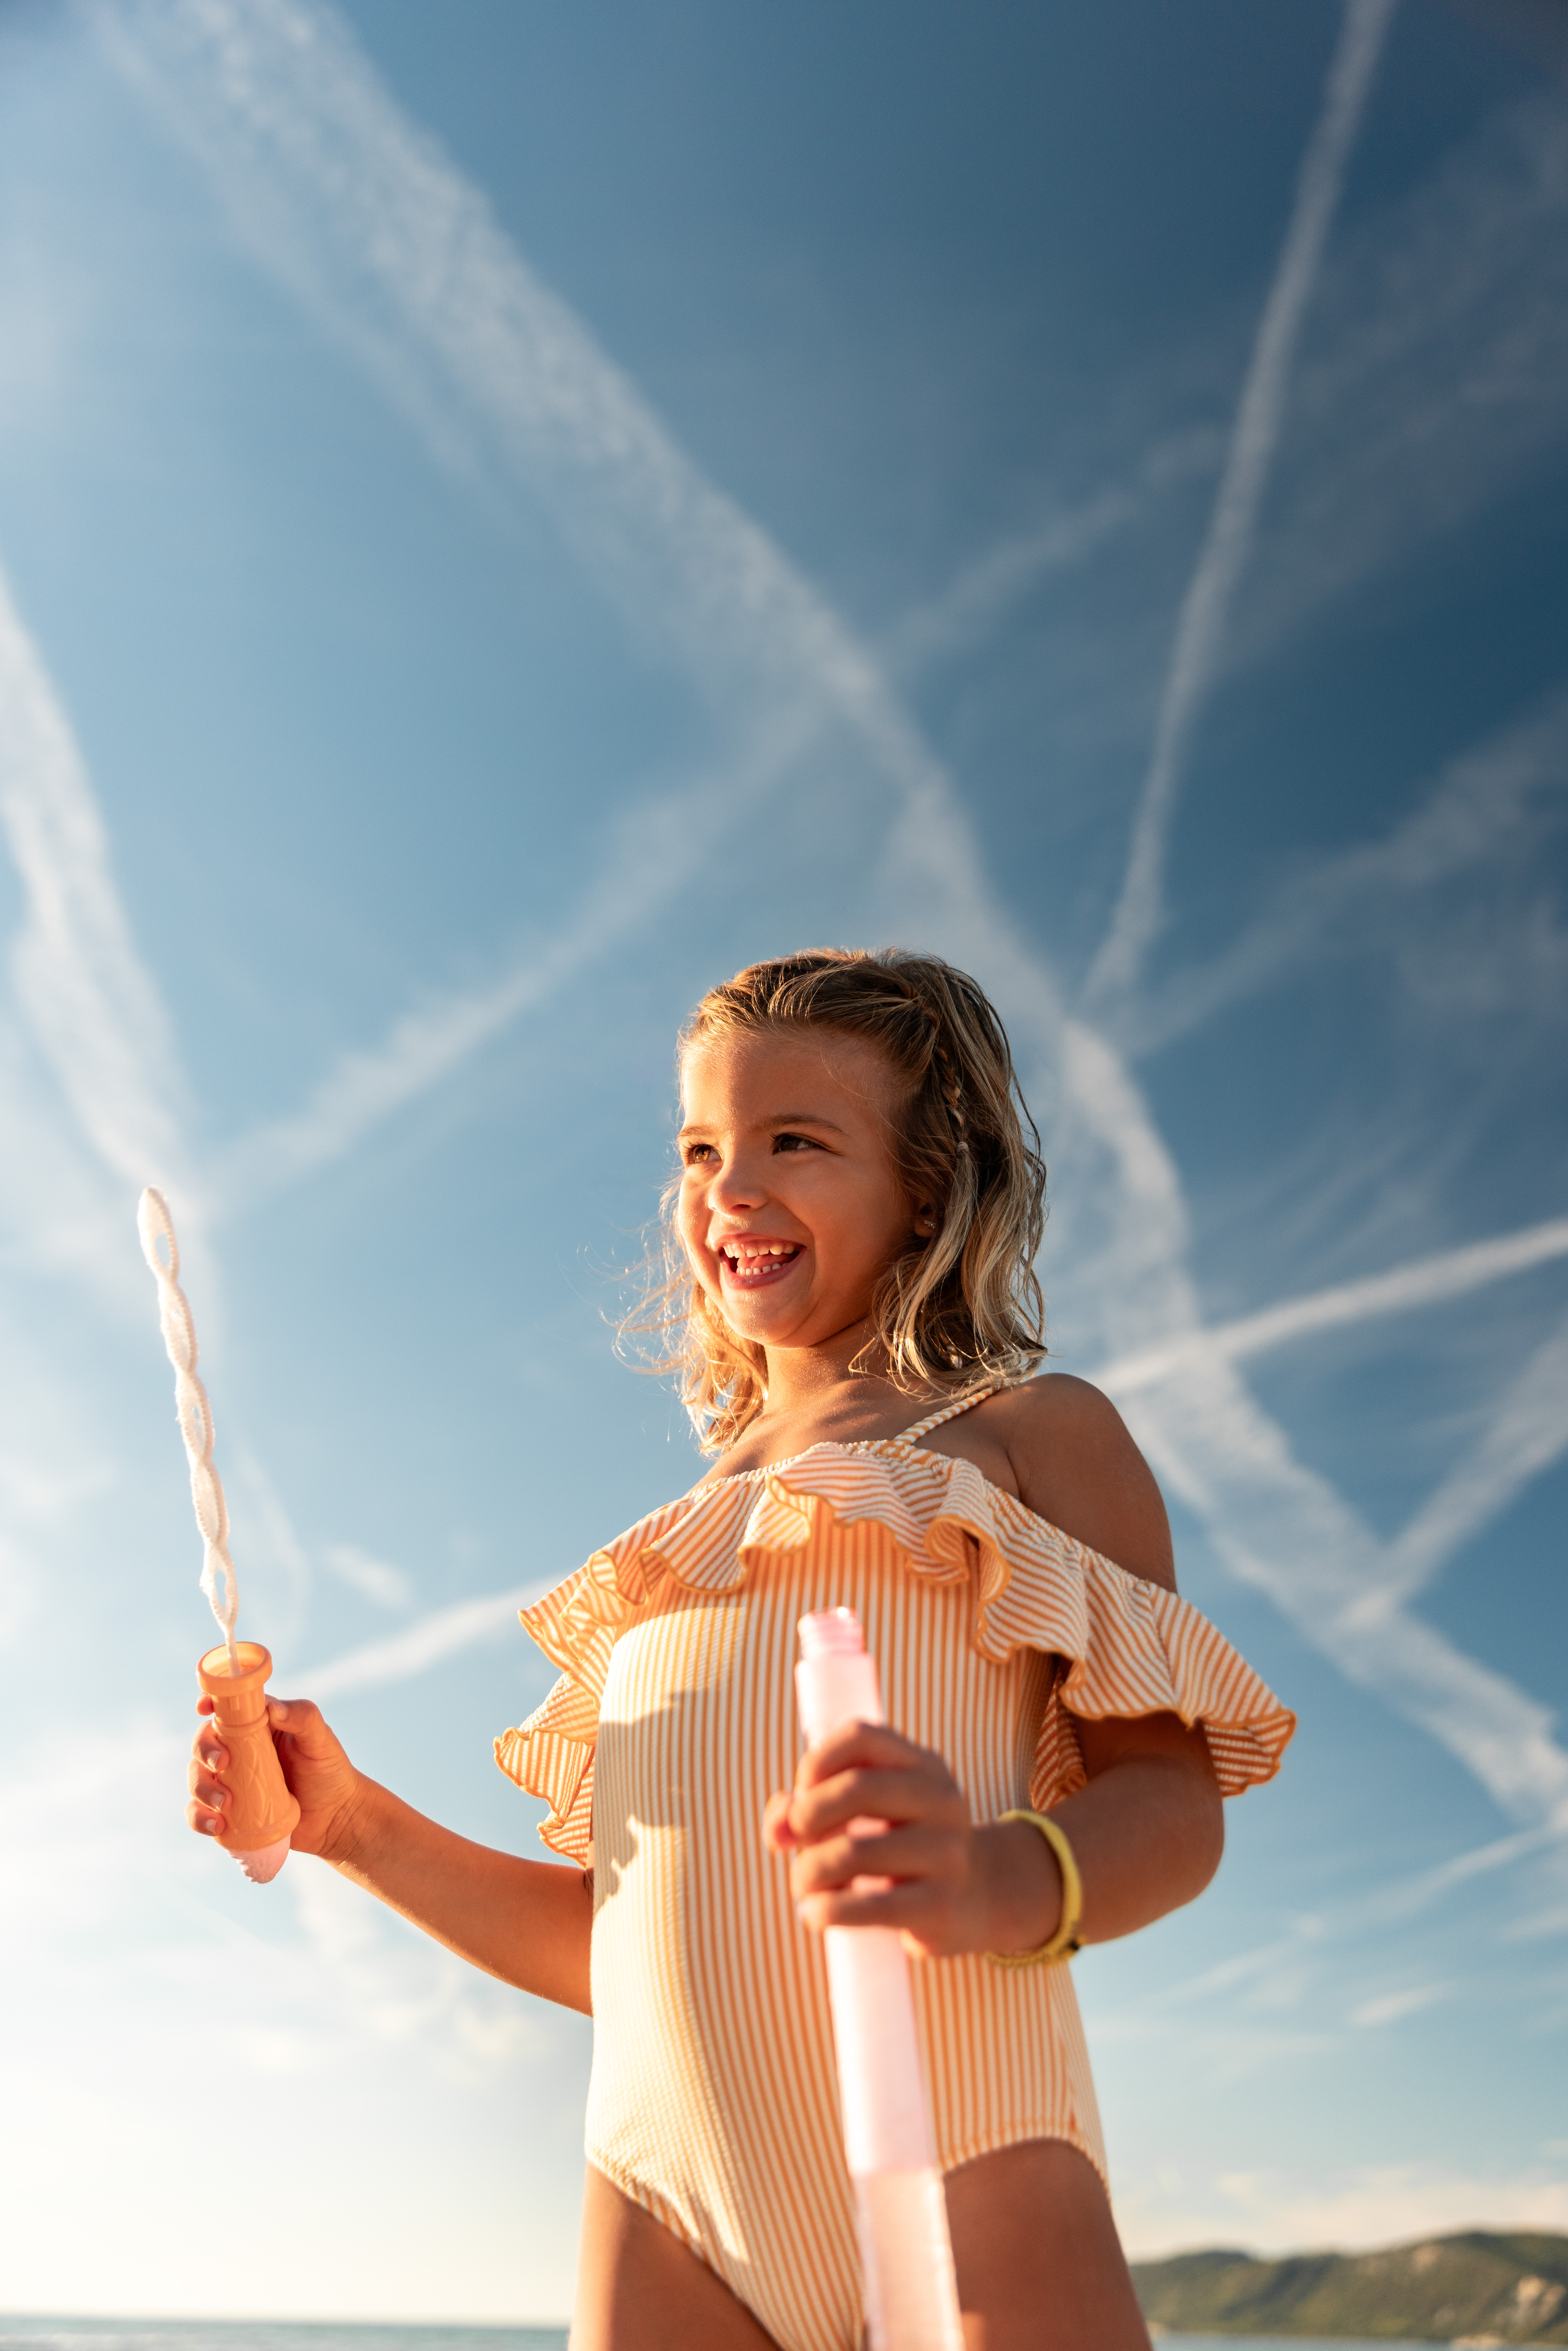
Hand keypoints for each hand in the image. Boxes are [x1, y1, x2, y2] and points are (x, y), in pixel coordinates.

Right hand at [187, 1693, 366, 1863]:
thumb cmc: (328, 1770)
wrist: (335, 1817)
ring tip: (225, 1804)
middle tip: (221, 1763)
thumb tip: (272, 1708)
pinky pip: (199, 1813)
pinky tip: (217, 1825)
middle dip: (204, 1750)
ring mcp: (230, 1783)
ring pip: (196, 1779)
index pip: (225, 1709)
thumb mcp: (320, 1739)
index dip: (208, 1702)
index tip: (203, 1707)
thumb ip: (303, 1717)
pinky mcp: (227, 1813)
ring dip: (202, 1789)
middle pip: (203, 1743)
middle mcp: (237, 1751)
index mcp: (256, 1725)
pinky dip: (200, 1818)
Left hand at [763, 1721, 1060, 1959]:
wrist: (972, 1901)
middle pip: (856, 1787)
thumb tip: (776, 1829)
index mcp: (922, 1765)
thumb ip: (808, 1807)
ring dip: (809, 1871)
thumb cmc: (898, 1849)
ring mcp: (946, 1853)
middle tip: (793, 1844)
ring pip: (854, 1851)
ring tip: (802, 1885)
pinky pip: (870, 1906)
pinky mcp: (940, 1906)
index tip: (799, 1794)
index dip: (816, 1760)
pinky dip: (827, 1910)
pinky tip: (814, 1914)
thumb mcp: (865, 1814)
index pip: (861, 1736)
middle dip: (806, 1817)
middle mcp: (941, 1800)